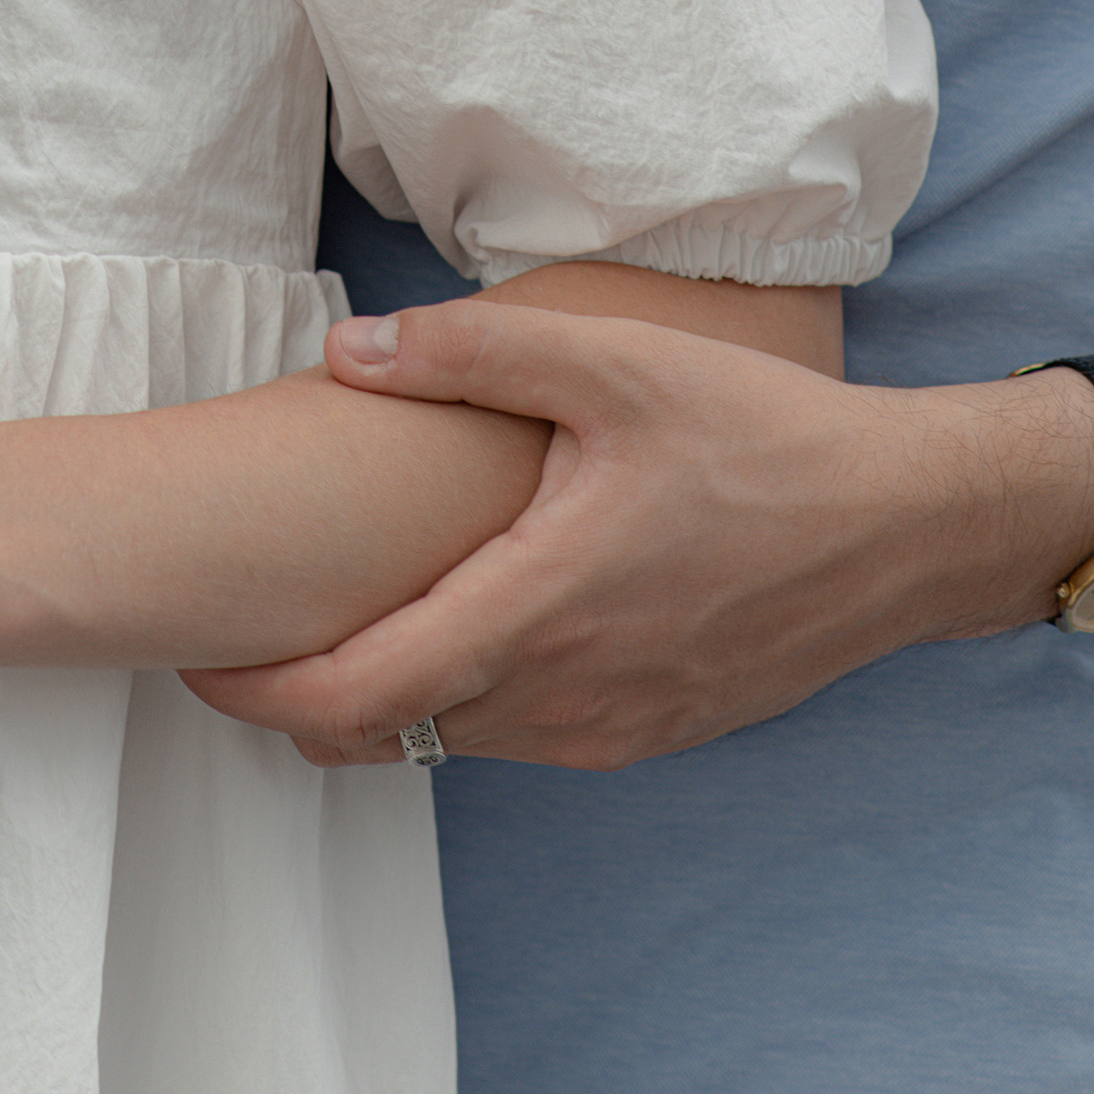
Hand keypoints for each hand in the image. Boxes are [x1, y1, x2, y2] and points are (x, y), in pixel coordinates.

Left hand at [181, 301, 1093, 769]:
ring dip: (377, 703)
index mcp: (536, 610)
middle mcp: (564, 694)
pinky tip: (443, 631)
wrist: (900, 526)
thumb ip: (466, 353)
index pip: (356, 695)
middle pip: (386, 735)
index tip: (193, 660)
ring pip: (451, 742)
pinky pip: (519, 738)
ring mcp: (610, 726)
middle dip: (296, 700)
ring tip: (322, 623)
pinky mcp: (649, 730)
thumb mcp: (609, 362)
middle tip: (232, 639)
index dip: (258, 692)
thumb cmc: (758, 436)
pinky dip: (455, 704)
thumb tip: (344, 351)